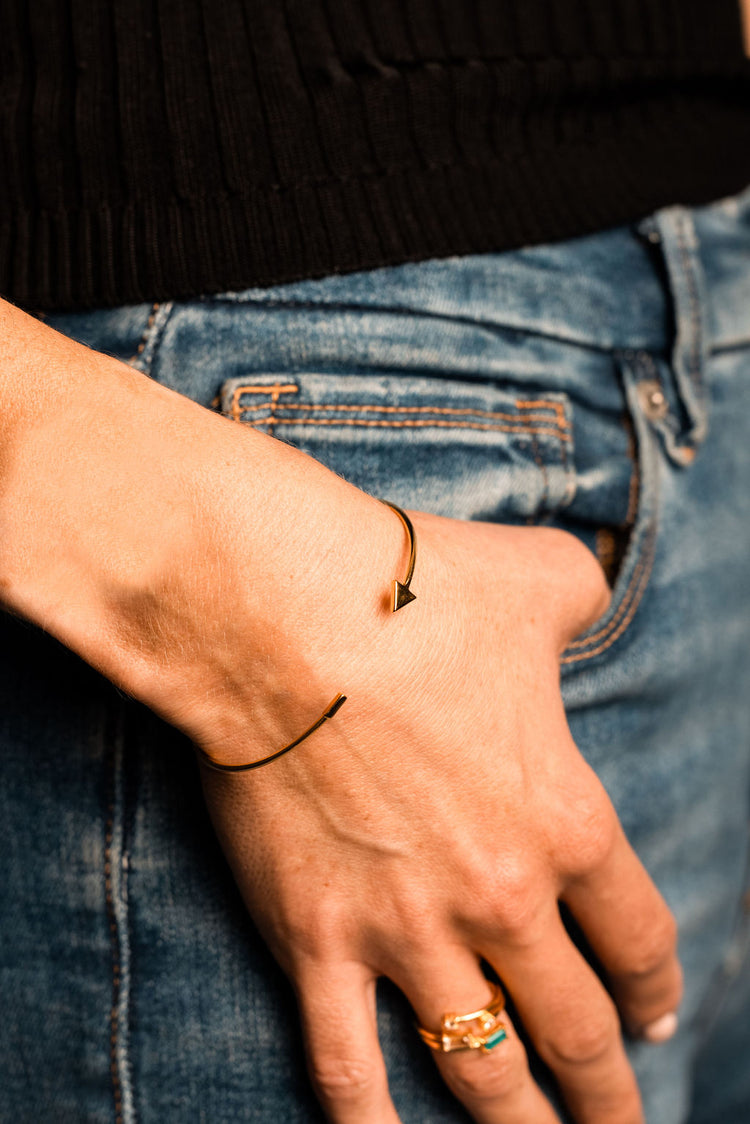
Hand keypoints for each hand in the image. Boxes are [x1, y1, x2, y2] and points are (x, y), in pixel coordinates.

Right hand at [194, 514, 681, 1123]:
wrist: (285, 616)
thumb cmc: (417, 592)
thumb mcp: (540, 579)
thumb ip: (583, 595)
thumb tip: (589, 584)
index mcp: (567, 821)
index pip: (638, 940)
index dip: (655, 990)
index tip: (656, 1020)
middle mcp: (501, 898)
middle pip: (575, 1027)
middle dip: (608, 1089)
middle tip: (620, 1121)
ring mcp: (407, 932)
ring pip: (480, 1069)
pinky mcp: (318, 942)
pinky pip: (347, 1065)